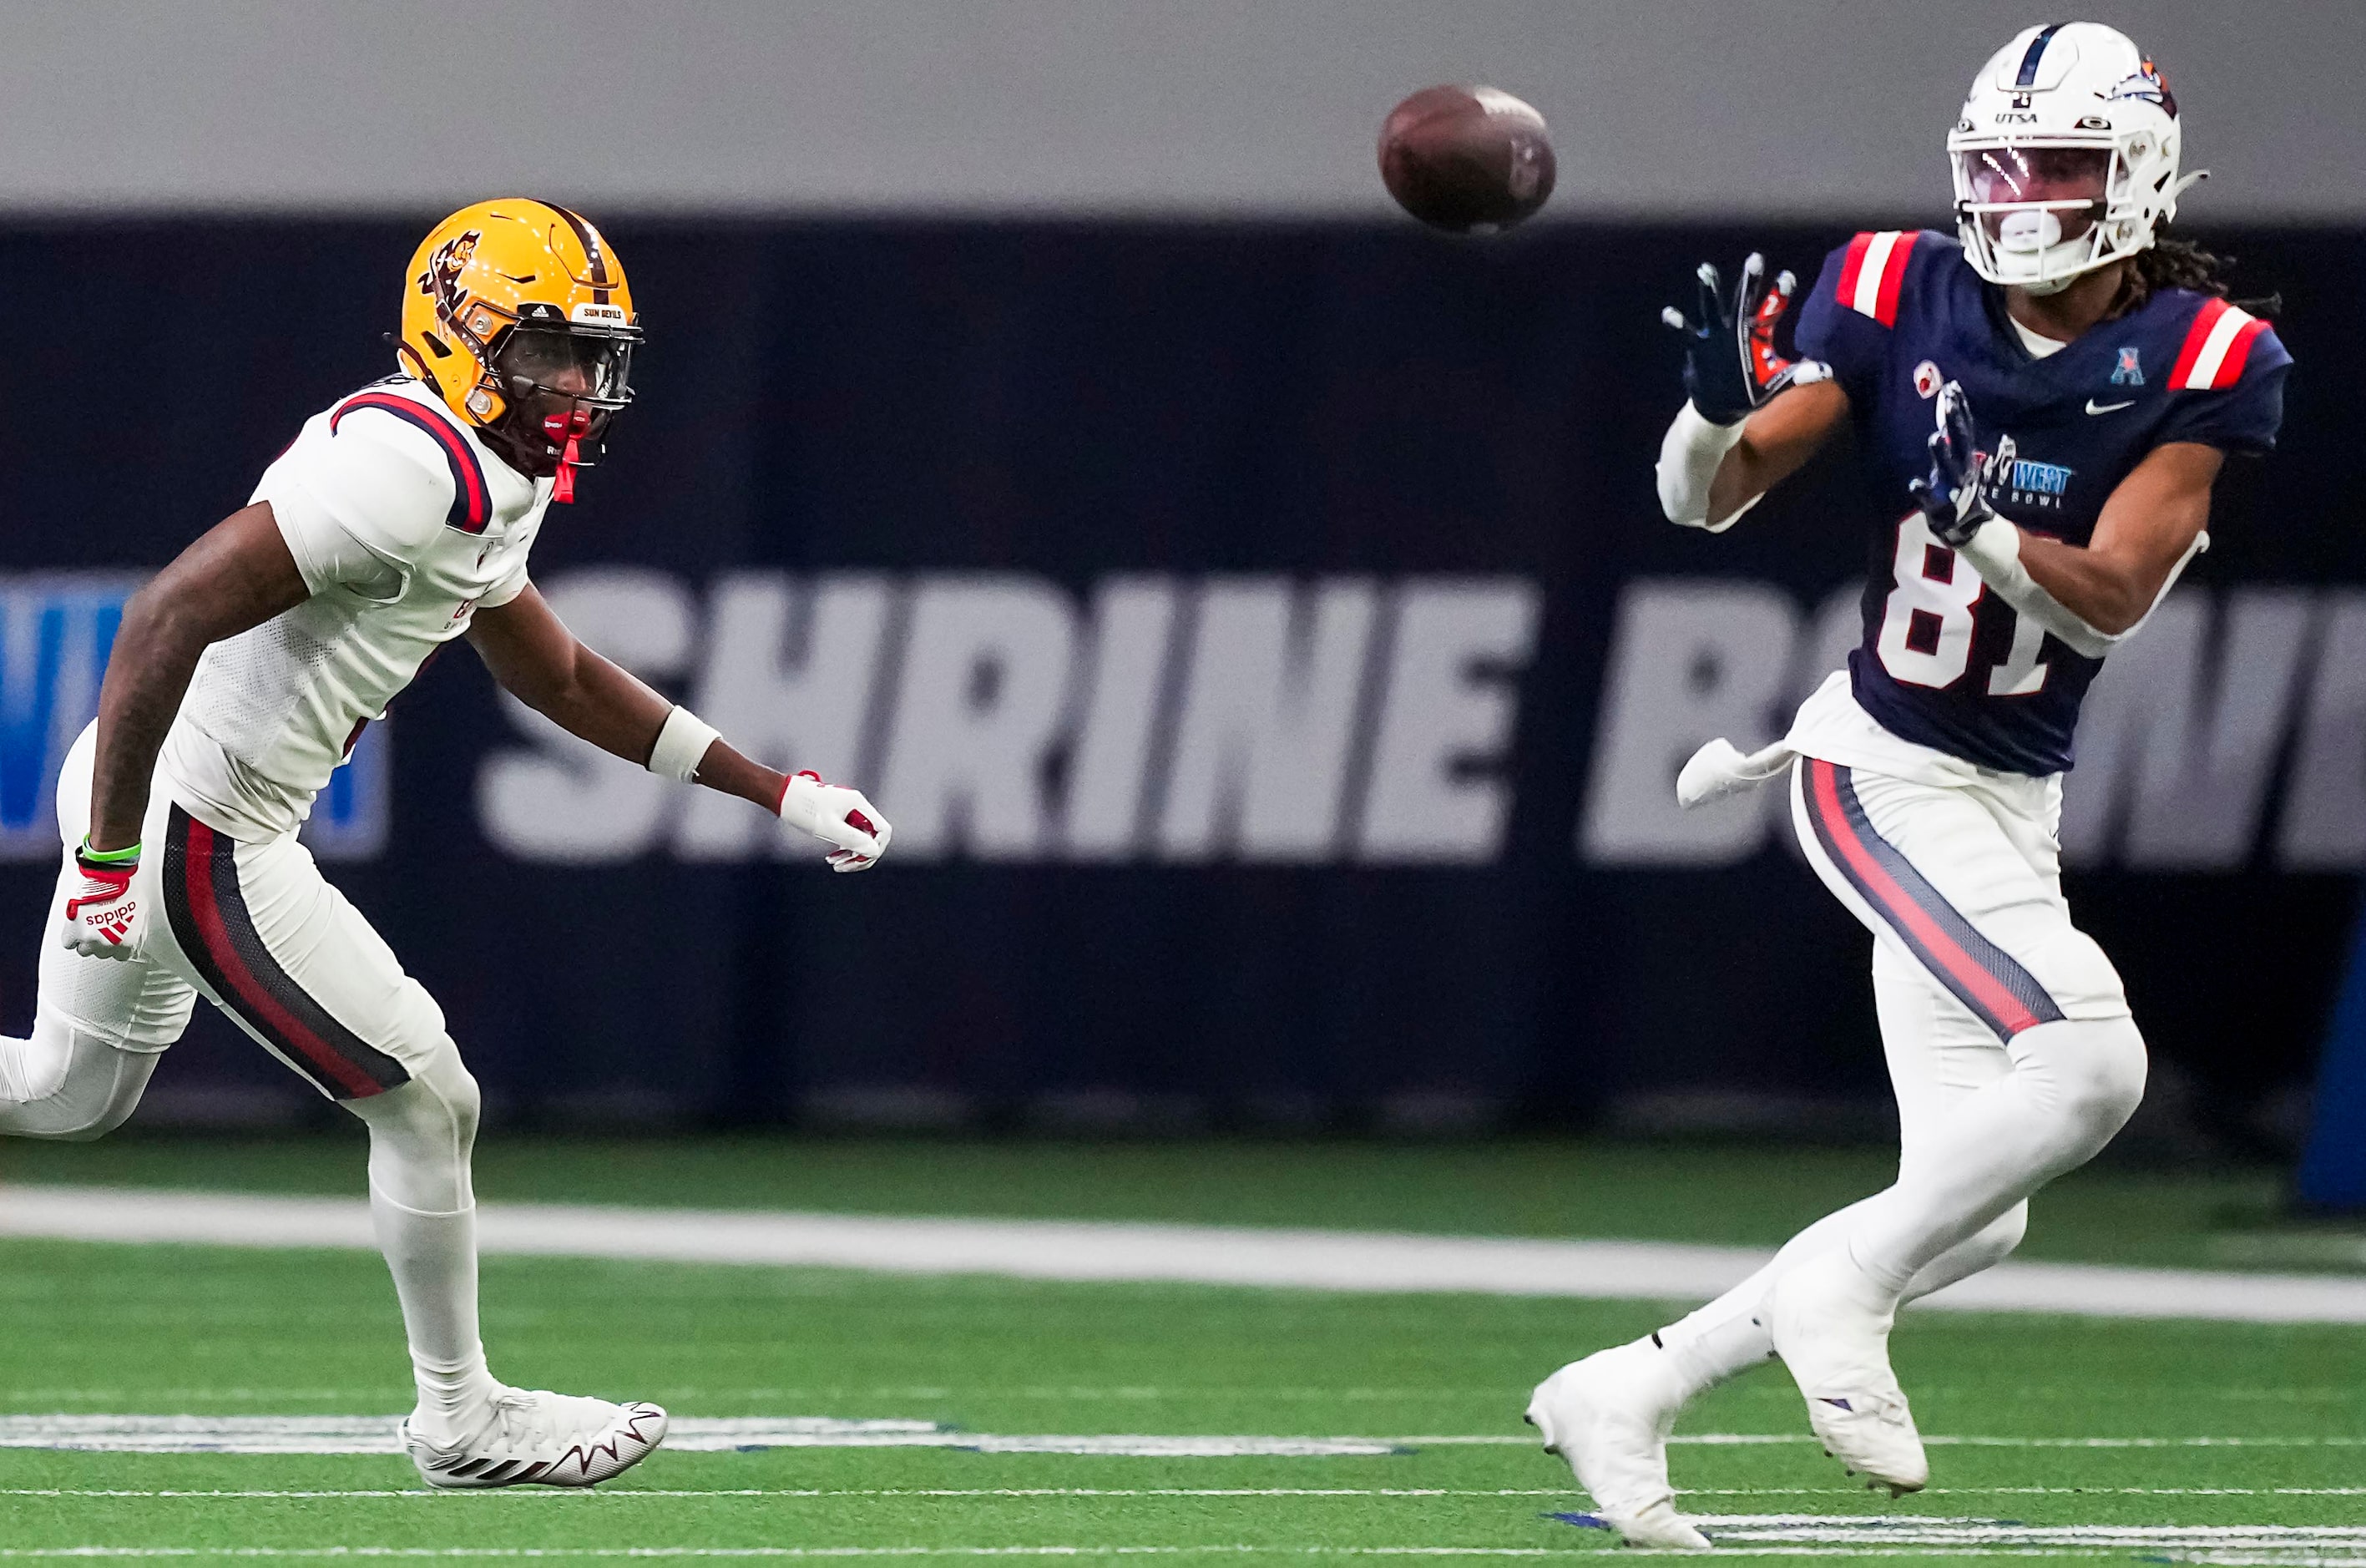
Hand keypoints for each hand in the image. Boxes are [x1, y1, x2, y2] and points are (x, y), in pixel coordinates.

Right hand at [59, 843, 142, 958]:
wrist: (109, 878)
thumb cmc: (127, 891)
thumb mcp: (142, 914)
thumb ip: (137, 933)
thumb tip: (136, 943)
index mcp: (127, 942)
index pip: (121, 956)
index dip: (118, 946)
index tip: (114, 939)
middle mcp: (108, 945)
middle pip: (103, 954)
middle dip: (103, 942)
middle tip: (102, 927)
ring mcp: (89, 940)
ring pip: (85, 951)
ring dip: (87, 940)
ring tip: (90, 925)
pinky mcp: (72, 932)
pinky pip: (68, 943)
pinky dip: (71, 936)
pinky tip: (77, 925)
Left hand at [778, 771, 890, 871]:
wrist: (782, 796)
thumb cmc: (803, 808)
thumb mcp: (827, 827)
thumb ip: (852, 839)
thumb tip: (874, 852)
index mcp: (858, 804)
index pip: (882, 830)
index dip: (875, 848)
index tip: (858, 859)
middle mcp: (857, 807)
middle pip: (873, 838)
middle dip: (861, 855)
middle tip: (842, 867)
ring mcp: (848, 813)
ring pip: (861, 840)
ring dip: (851, 855)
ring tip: (833, 864)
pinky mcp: (839, 818)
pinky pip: (850, 838)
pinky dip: (843, 850)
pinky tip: (831, 858)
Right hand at [1661, 253, 1830, 425]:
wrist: (1721, 406)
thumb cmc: (1750, 390)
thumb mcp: (1776, 382)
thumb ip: (1799, 374)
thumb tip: (1829, 372)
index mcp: (1758, 332)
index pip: (1772, 308)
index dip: (1780, 293)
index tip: (1787, 277)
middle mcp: (1737, 328)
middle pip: (1744, 299)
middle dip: (1750, 280)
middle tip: (1755, 258)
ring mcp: (1716, 335)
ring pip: (1713, 308)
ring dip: (1709, 290)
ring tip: (1705, 270)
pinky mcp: (1698, 347)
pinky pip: (1687, 333)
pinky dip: (1679, 324)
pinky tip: (1671, 313)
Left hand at [1908, 380, 2017, 546]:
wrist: (1968, 527)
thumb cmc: (1958, 490)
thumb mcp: (1959, 463)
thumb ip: (1954, 439)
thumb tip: (1949, 410)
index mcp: (1966, 458)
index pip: (1964, 428)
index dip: (1959, 409)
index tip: (1953, 387)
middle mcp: (1962, 470)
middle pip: (1960, 442)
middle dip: (1955, 422)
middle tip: (1948, 402)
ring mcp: (1952, 488)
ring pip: (1948, 468)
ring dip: (1942, 454)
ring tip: (1935, 438)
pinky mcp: (1939, 506)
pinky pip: (1930, 498)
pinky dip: (1922, 491)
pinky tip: (1914, 483)